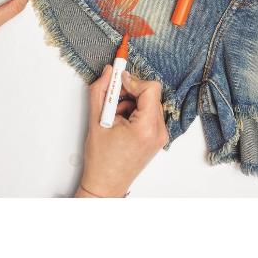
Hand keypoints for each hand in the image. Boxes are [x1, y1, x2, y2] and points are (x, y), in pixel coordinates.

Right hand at [75, 66, 168, 197]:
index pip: (151, 89)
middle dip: (130, 92)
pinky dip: (135, 111)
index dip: (133, 80)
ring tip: (115, 115)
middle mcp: (159, 131)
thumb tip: (109, 72)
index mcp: (146, 128)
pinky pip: (150, 113)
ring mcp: (161, 135)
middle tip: (113, 98)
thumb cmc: (101, 160)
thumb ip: (100, 91)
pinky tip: (122, 122)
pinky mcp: (158, 137)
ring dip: (131, 102)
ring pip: (150, 102)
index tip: (119, 80)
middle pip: (150, 94)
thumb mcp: (96, 121)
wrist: (106, 185)